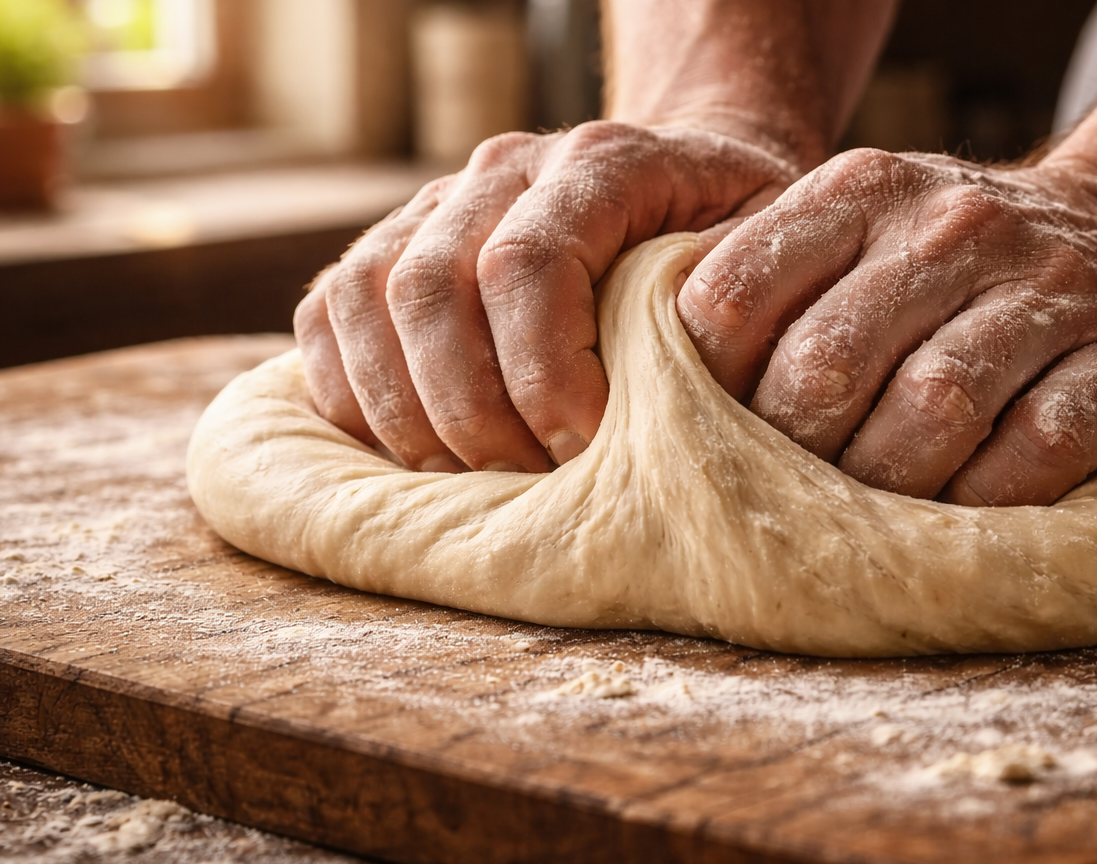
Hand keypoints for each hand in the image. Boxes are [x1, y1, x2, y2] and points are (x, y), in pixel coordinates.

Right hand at [293, 121, 797, 473]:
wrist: (696, 186)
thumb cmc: (736, 251)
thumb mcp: (767, 267)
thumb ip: (728, 317)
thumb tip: (671, 409)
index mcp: (603, 162)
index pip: (526, 264)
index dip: (543, 375)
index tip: (586, 446)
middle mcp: (506, 169)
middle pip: (429, 287)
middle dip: (472, 413)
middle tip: (529, 484)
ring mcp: (438, 201)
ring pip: (365, 299)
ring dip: (408, 416)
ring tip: (477, 482)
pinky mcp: (392, 246)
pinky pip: (329, 314)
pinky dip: (353, 396)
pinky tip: (413, 452)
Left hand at [677, 149, 1096, 505]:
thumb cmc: (948, 266)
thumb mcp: (858, 234)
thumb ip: (772, 288)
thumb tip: (654, 394)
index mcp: (862, 191)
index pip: (735, 292)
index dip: (700, 387)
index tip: (698, 440)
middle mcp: (956, 223)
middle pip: (827, 364)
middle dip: (788, 455)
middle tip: (779, 501)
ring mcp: (1050, 285)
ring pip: (934, 408)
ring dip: (882, 488)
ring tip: (862, 523)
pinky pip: (1038, 448)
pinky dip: (984, 502)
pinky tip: (956, 520)